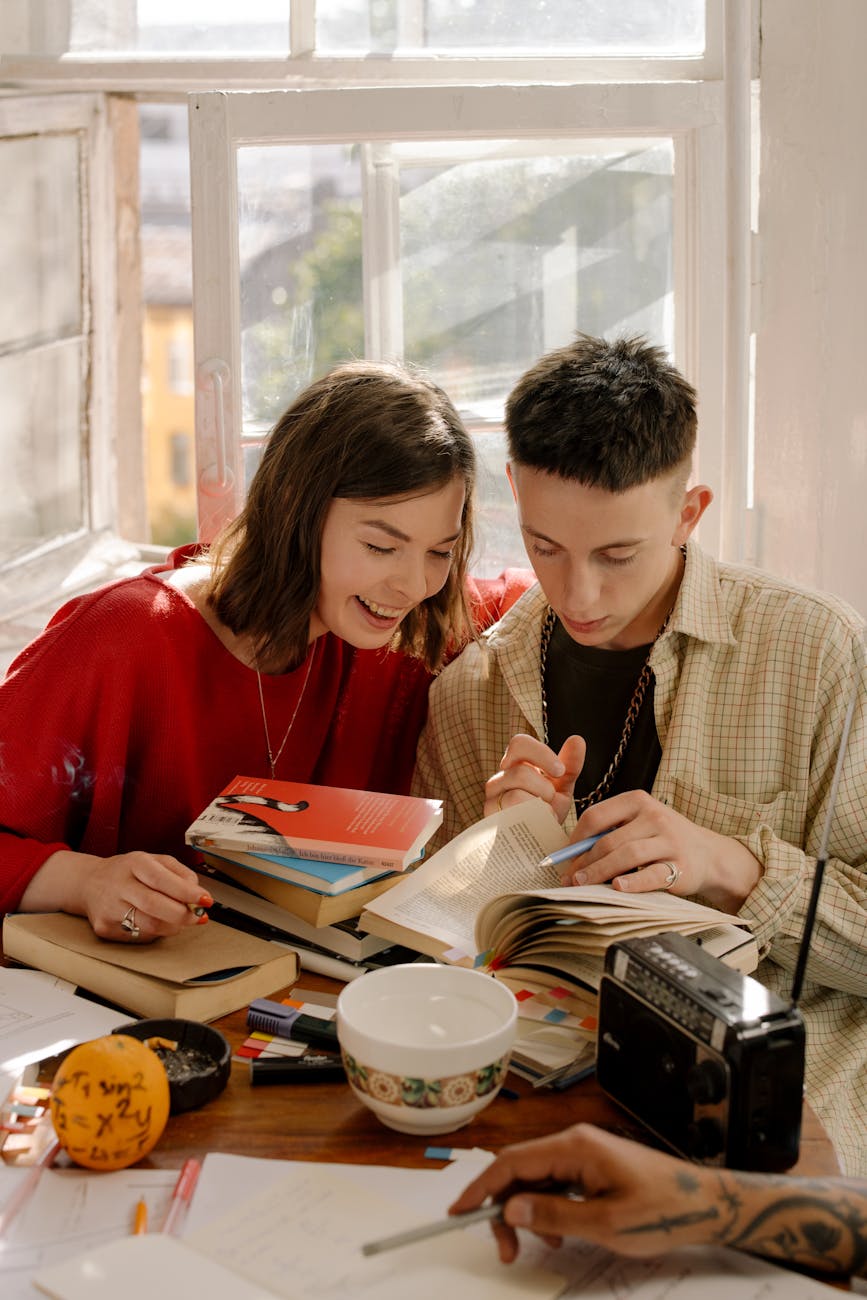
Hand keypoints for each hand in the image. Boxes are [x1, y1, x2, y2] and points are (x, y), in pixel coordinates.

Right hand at [20, 849, 211, 942]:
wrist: (89, 883)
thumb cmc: (128, 872)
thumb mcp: (155, 860)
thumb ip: (180, 873)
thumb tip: (198, 893)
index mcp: (134, 863)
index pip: (162, 880)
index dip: (186, 893)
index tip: (205, 900)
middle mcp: (118, 885)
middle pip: (155, 905)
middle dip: (183, 914)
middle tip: (198, 916)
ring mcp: (109, 908)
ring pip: (149, 926)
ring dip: (173, 927)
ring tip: (180, 920)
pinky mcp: (104, 928)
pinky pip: (139, 936)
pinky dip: (155, 932)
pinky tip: (157, 922)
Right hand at [449, 1123, 716, 1263]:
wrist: (707, 1205)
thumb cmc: (665, 1210)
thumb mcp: (606, 1222)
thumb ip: (554, 1215)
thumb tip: (512, 1208)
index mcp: (575, 1147)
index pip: (513, 1163)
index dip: (481, 1187)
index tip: (459, 1211)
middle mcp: (576, 1143)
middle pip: (520, 1171)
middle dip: (503, 1208)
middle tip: (504, 1248)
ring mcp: (585, 1154)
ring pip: (536, 1180)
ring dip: (525, 1212)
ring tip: (531, 1245)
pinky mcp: (594, 1168)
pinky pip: (555, 1184)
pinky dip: (546, 1209)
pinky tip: (555, 1234)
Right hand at [484, 734, 585, 825]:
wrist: (539, 843)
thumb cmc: (548, 811)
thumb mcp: (562, 787)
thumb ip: (570, 765)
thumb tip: (577, 739)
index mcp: (516, 764)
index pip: (519, 743)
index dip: (541, 754)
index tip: (560, 771)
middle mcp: (500, 778)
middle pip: (521, 773)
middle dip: (544, 789)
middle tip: (550, 800)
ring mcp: (491, 800)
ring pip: (515, 796)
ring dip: (538, 807)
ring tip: (543, 815)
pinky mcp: (490, 822)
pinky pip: (512, 817)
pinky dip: (532, 821)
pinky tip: (536, 825)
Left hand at [558, 791, 761, 911]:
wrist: (708, 854)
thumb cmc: (662, 839)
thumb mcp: (638, 824)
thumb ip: (609, 832)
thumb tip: (570, 855)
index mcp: (637, 801)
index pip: (596, 816)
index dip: (575, 840)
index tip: (563, 858)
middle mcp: (654, 816)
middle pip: (609, 839)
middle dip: (584, 861)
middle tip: (569, 879)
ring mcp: (669, 840)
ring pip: (627, 855)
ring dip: (600, 872)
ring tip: (583, 885)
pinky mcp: (681, 866)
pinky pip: (652, 874)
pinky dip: (633, 882)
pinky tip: (617, 888)